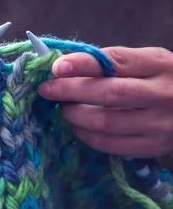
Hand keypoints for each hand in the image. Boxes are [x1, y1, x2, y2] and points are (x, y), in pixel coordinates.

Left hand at [38, 46, 172, 157]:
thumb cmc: (160, 81)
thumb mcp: (146, 62)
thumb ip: (110, 63)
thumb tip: (61, 66)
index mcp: (159, 64)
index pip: (116, 61)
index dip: (83, 64)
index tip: (56, 66)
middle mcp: (163, 94)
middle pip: (109, 93)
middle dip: (70, 91)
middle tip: (47, 90)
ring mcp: (160, 124)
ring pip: (107, 122)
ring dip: (75, 115)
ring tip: (63, 108)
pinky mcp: (153, 147)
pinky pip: (111, 144)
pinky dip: (86, 135)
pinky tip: (77, 127)